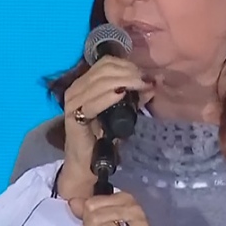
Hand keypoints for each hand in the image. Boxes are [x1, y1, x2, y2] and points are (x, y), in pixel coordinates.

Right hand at [58, 57, 154, 198]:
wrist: (88, 162)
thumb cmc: (104, 136)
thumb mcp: (123, 111)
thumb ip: (134, 96)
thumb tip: (152, 82)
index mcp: (85, 83)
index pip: (106, 63)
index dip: (127, 65)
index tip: (144, 75)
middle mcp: (76, 88)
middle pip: (104, 70)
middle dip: (128, 73)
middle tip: (145, 81)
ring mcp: (72, 101)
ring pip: (99, 82)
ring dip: (123, 82)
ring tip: (139, 87)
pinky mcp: (73, 116)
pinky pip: (92, 103)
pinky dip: (108, 97)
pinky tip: (122, 95)